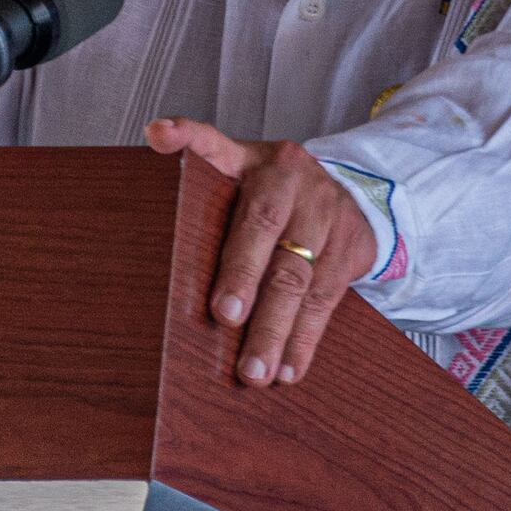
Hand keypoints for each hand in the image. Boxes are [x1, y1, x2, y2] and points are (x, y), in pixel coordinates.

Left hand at [145, 118, 376, 387]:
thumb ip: (201, 170)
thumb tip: (158, 153)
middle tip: (225, 318)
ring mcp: (327, 217)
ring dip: (277, 330)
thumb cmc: (274, 190)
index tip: (161, 139)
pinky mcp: (352, 251)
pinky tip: (289, 369)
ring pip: (299, 277)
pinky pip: (327, 301)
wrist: (351, 189)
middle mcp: (294, 183)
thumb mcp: (240, 169)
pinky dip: (306, 340)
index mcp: (255, 161)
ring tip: (255, 372)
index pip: (217, 147)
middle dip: (245, 278)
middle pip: (266, 231)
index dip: (189, 140)